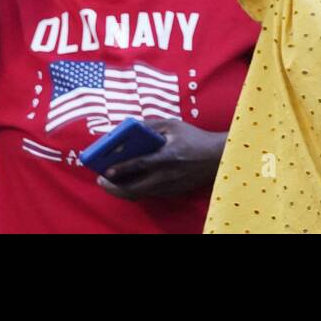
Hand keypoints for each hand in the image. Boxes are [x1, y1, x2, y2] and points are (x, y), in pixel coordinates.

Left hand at [98, 120, 224, 199]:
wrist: (217, 156)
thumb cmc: (194, 138)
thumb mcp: (173, 125)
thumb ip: (150, 125)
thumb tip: (128, 127)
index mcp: (167, 156)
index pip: (139, 165)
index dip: (120, 169)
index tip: (105, 171)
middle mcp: (167, 175)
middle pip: (134, 189)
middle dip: (114, 187)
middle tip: (102, 180)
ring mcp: (169, 187)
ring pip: (140, 194)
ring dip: (123, 190)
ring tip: (111, 182)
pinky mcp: (173, 193)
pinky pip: (150, 194)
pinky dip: (137, 190)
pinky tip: (130, 183)